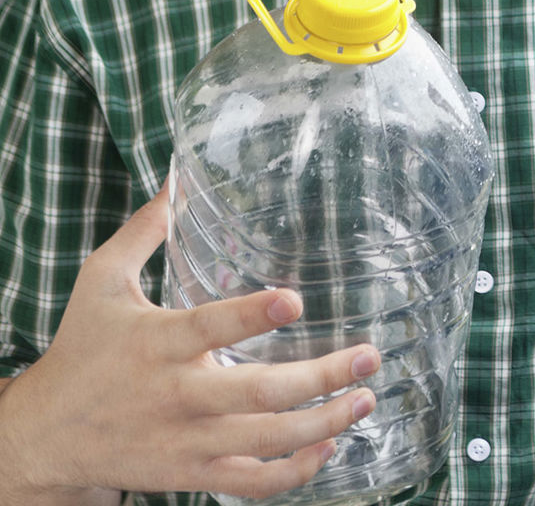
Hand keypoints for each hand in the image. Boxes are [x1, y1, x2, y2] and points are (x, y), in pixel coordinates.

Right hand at [0, 182, 378, 502]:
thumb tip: (178, 181)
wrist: (43, 437)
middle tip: (369, 356)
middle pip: (257, 393)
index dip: (251, 315)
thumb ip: (143, 233)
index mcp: (157, 343)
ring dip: (325, 423)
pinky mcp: (190, 474)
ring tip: (367, 399)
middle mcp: (176, 396)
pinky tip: (330, 446)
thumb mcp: (99, 284)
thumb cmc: (81, 352)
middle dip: (321, 378)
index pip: (209, 328)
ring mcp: (187, 441)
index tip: (295, 299)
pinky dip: (295, 473)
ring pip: (265, 440)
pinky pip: (251, 482)